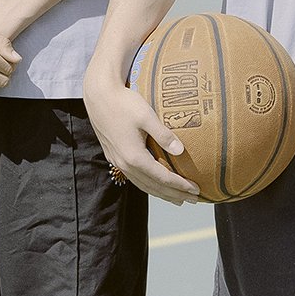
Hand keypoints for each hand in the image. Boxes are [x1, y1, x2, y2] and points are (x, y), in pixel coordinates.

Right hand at [82, 63, 198, 204]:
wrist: (98, 95)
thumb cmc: (123, 102)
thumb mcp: (146, 116)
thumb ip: (163, 134)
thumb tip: (181, 151)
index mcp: (134, 157)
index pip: (162, 178)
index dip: (180, 185)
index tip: (195, 190)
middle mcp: (124, 164)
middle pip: (153, 187)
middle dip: (173, 194)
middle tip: (192, 199)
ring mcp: (117, 161)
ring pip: (142, 185)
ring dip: (160, 193)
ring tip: (176, 198)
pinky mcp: (113, 156)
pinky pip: (134, 178)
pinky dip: (148, 185)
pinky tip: (154, 183)